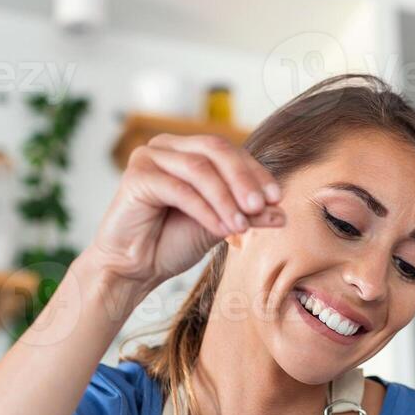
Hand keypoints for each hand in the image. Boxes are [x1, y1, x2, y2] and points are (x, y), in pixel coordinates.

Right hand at [83, 134, 284, 293]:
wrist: (133, 269)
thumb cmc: (170, 243)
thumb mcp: (219, 225)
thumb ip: (246, 214)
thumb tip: (280, 212)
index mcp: (187, 150)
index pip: (229, 151)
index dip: (255, 172)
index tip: (276, 198)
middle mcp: (167, 146)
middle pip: (216, 149)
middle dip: (243, 179)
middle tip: (262, 206)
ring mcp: (148, 157)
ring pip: (199, 169)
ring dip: (226, 199)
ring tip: (241, 227)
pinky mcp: (136, 177)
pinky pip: (179, 189)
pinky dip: (205, 210)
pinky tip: (220, 230)